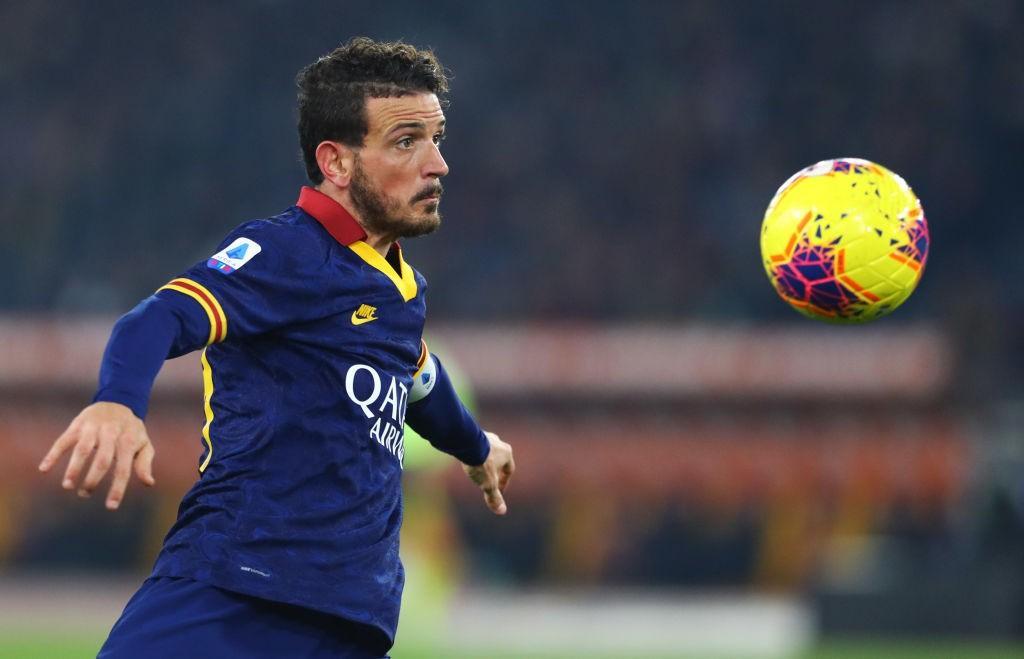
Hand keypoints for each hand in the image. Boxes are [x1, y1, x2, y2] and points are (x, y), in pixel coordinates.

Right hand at [38, 401, 155, 509]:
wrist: (118, 401)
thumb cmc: (131, 430)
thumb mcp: (143, 444)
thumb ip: (144, 463)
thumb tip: (149, 483)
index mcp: (128, 441)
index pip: (123, 469)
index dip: (117, 488)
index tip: (110, 506)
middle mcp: (110, 434)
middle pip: (102, 460)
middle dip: (93, 480)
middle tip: (85, 494)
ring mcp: (92, 429)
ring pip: (81, 449)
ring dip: (73, 468)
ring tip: (67, 486)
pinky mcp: (77, 426)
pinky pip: (63, 440)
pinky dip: (53, 454)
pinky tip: (44, 468)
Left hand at [463, 431, 513, 514]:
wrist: (465, 442)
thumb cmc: (480, 462)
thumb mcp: (488, 484)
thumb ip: (494, 497)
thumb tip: (502, 511)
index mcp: (507, 454)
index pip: (509, 470)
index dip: (504, 482)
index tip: (499, 490)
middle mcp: (499, 443)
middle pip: (499, 460)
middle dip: (494, 470)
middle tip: (488, 479)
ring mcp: (486, 437)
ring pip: (488, 452)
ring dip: (484, 461)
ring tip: (477, 469)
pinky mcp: (474, 434)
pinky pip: (476, 446)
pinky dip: (474, 453)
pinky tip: (466, 459)